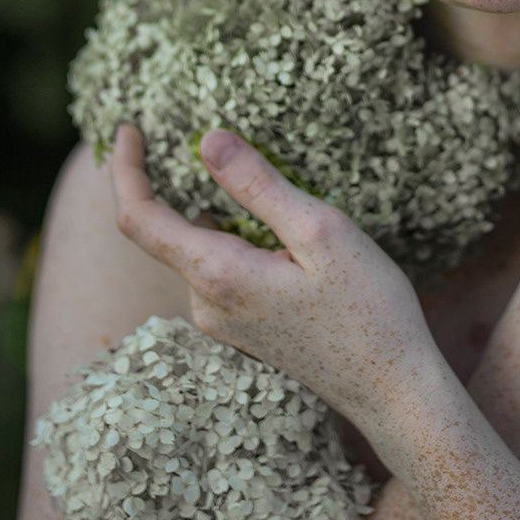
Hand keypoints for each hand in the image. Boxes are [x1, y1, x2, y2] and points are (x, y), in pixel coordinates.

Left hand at [109, 124, 435, 429]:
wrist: (393, 390)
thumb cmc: (368, 310)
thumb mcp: (320, 231)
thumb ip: (259, 186)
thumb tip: (208, 141)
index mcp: (218, 276)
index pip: (140, 218)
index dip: (126, 170)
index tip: (128, 130)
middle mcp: (208, 304)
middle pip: (169, 232)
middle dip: (179, 186)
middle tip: (217, 144)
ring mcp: (224, 321)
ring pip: (202, 251)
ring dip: (221, 215)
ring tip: (275, 196)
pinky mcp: (245, 330)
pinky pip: (223, 271)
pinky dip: (237, 241)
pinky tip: (287, 238)